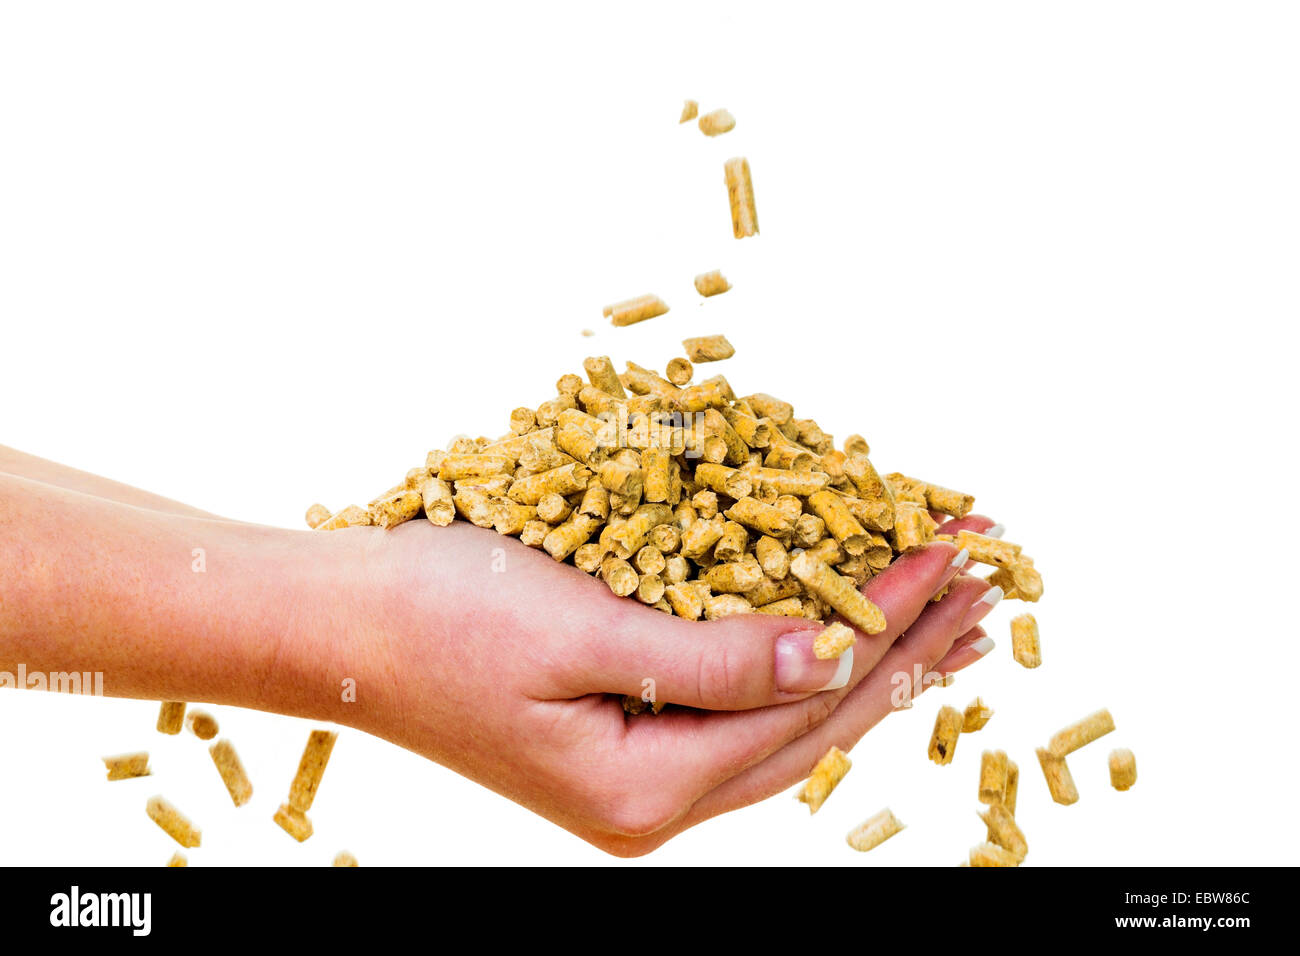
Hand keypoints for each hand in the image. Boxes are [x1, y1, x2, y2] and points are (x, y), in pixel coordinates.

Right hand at [330, 513, 1002, 855]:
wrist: (334, 628)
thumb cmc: (436, 615)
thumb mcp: (577, 629)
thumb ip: (711, 657)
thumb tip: (830, 655)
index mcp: (644, 790)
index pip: (805, 699)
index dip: (886, 620)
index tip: (955, 550)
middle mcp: (653, 799)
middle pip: (815, 722)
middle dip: (907, 647)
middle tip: (994, 578)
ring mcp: (641, 772)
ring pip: (788, 715)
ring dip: (871, 654)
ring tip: (951, 613)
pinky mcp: (626, 732)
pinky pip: (743, 699)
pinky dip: (804, 653)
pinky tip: (843, 629)